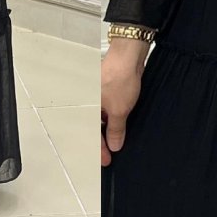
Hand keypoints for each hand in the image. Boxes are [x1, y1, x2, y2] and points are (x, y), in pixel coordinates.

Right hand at [101, 37, 148, 166]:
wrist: (128, 57)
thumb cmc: (119, 78)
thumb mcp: (119, 111)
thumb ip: (116, 130)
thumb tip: (114, 144)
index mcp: (87, 107)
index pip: (90, 134)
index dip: (98, 149)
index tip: (106, 160)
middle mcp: (89, 101)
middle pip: (92, 126)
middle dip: (101, 141)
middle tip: (109, 155)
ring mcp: (98, 95)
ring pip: (99, 118)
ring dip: (106, 130)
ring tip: (116, 142)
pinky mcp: (107, 90)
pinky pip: (106, 109)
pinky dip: (111, 119)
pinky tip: (119, 125)